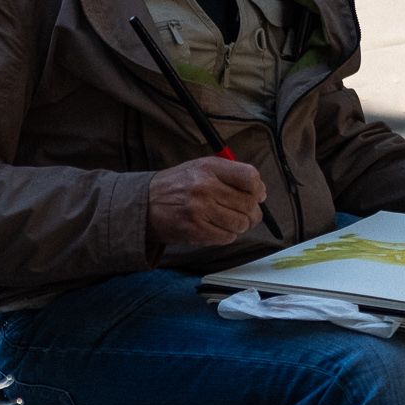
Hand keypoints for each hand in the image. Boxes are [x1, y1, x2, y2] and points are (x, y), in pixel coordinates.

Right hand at [147, 155, 266, 247]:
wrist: (145, 204)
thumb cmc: (177, 186)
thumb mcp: (200, 168)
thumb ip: (229, 174)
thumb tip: (260, 192)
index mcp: (209, 167)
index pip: (249, 177)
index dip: (258, 189)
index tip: (257, 195)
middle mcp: (205, 187)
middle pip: (249, 203)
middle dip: (253, 212)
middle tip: (247, 213)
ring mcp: (200, 210)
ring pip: (241, 223)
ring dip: (240, 225)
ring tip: (230, 221)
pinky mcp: (196, 230)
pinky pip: (227, 237)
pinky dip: (227, 235)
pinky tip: (218, 228)